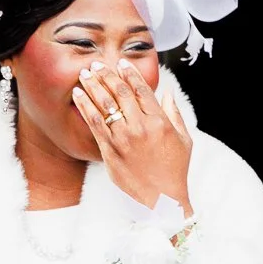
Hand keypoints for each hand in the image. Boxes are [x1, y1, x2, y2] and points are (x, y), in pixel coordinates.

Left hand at [70, 59, 192, 216]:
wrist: (162, 200)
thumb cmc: (175, 170)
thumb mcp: (184, 140)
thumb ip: (174, 114)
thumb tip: (167, 93)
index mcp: (160, 122)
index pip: (141, 90)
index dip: (130, 73)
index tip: (121, 63)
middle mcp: (140, 127)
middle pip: (120, 93)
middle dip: (107, 74)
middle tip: (97, 63)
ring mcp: (123, 139)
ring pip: (104, 105)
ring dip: (93, 86)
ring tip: (85, 73)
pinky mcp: (109, 151)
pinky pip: (94, 124)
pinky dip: (85, 107)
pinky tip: (78, 95)